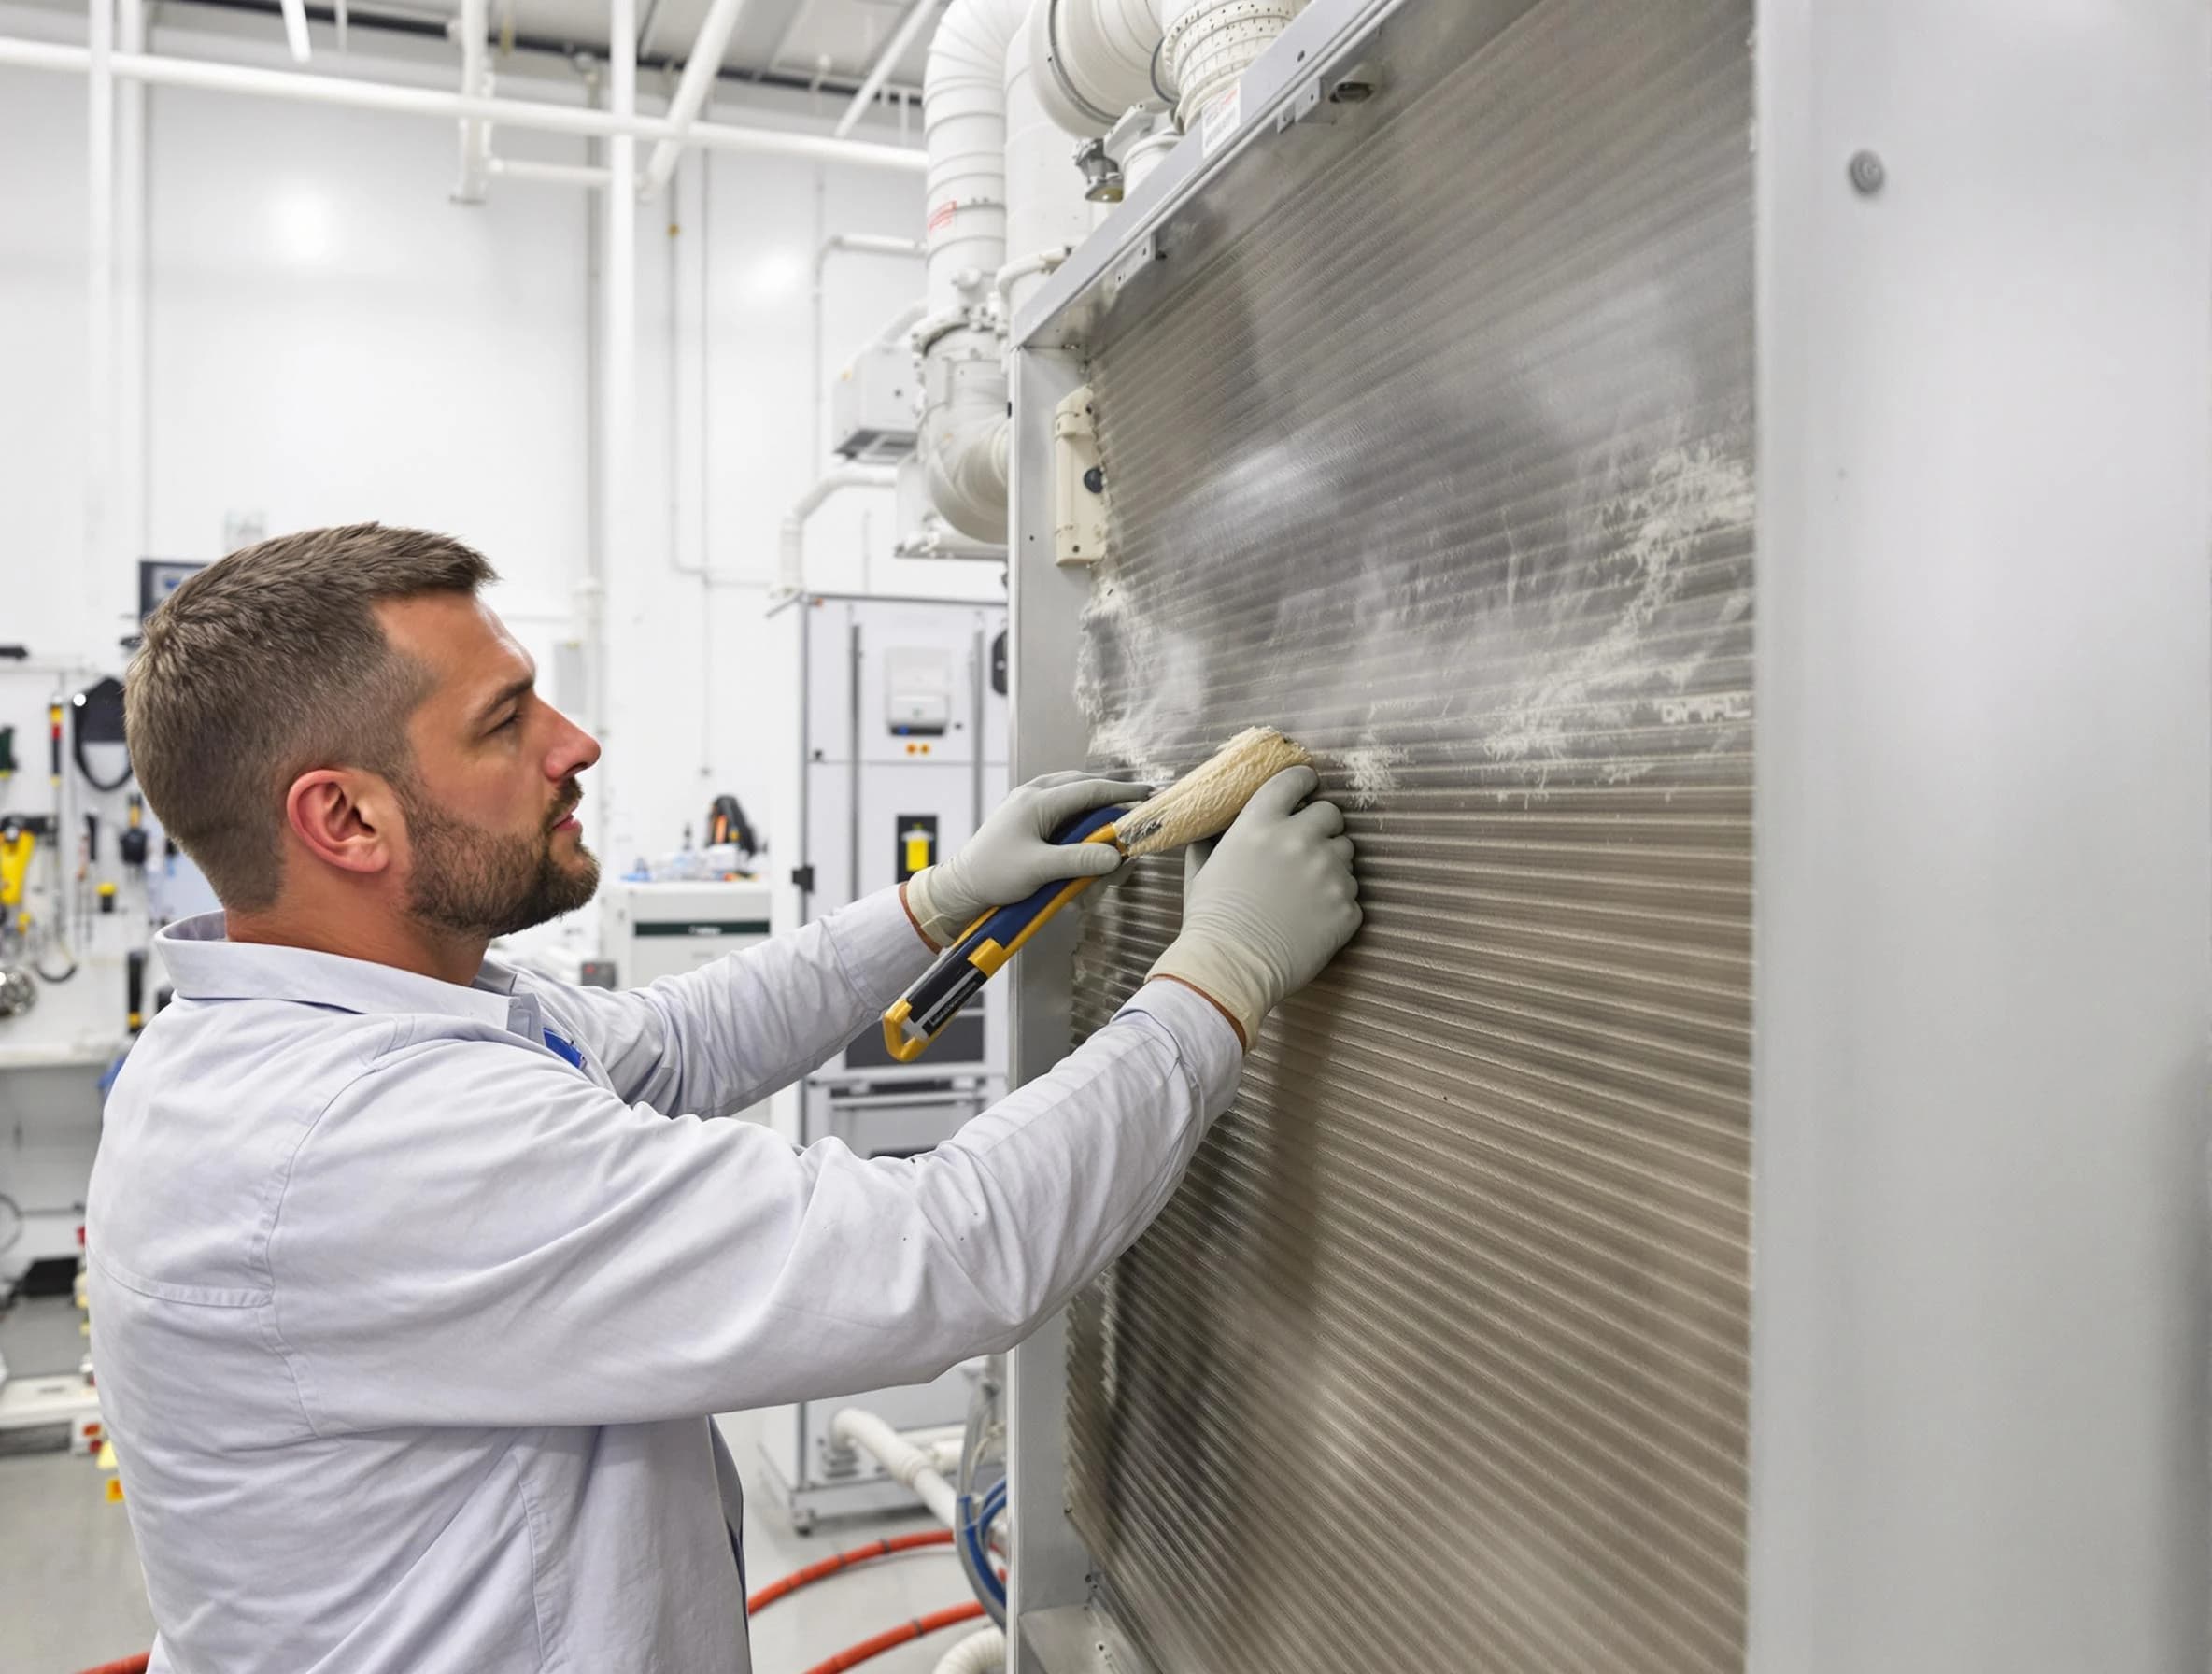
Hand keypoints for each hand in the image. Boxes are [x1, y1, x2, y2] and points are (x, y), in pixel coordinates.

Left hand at [903, 770, 1150, 946]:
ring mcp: (1027, 802)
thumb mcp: (1039, 870)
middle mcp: (1033, 794)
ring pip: (1072, 792)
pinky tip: (1086, 829)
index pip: (1090, 789)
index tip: (1147, 796)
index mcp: (1037, 801)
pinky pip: (1060, 804)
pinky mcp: (1025, 815)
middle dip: (1111, 796)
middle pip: (1083, 785)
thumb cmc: (994, 875)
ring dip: (1094, 804)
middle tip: (1135, 809)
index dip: (1121, 793)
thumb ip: (1078, 861)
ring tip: (1114, 819)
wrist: (961, 884)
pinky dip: (1078, 812)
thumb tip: (1115, 857)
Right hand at [1147, 766, 1359, 1046]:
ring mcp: (1328, 874)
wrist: (1230, 968)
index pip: (1294, 780)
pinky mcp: (1346, 908)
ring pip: (1346, 853)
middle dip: (1321, 826)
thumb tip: (1218, 826)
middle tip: (1307, 846)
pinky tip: (1312, 917)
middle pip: (1330, 814)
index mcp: (1260, 824)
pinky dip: (1337, 903)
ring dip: (1331, 864)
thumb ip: (1213, 839)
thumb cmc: (1210, 919)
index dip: (1303, 781)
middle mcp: (1299, 840)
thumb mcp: (1201, 869)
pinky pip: (1351, 894)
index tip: (1305, 787)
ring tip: (1307, 889)